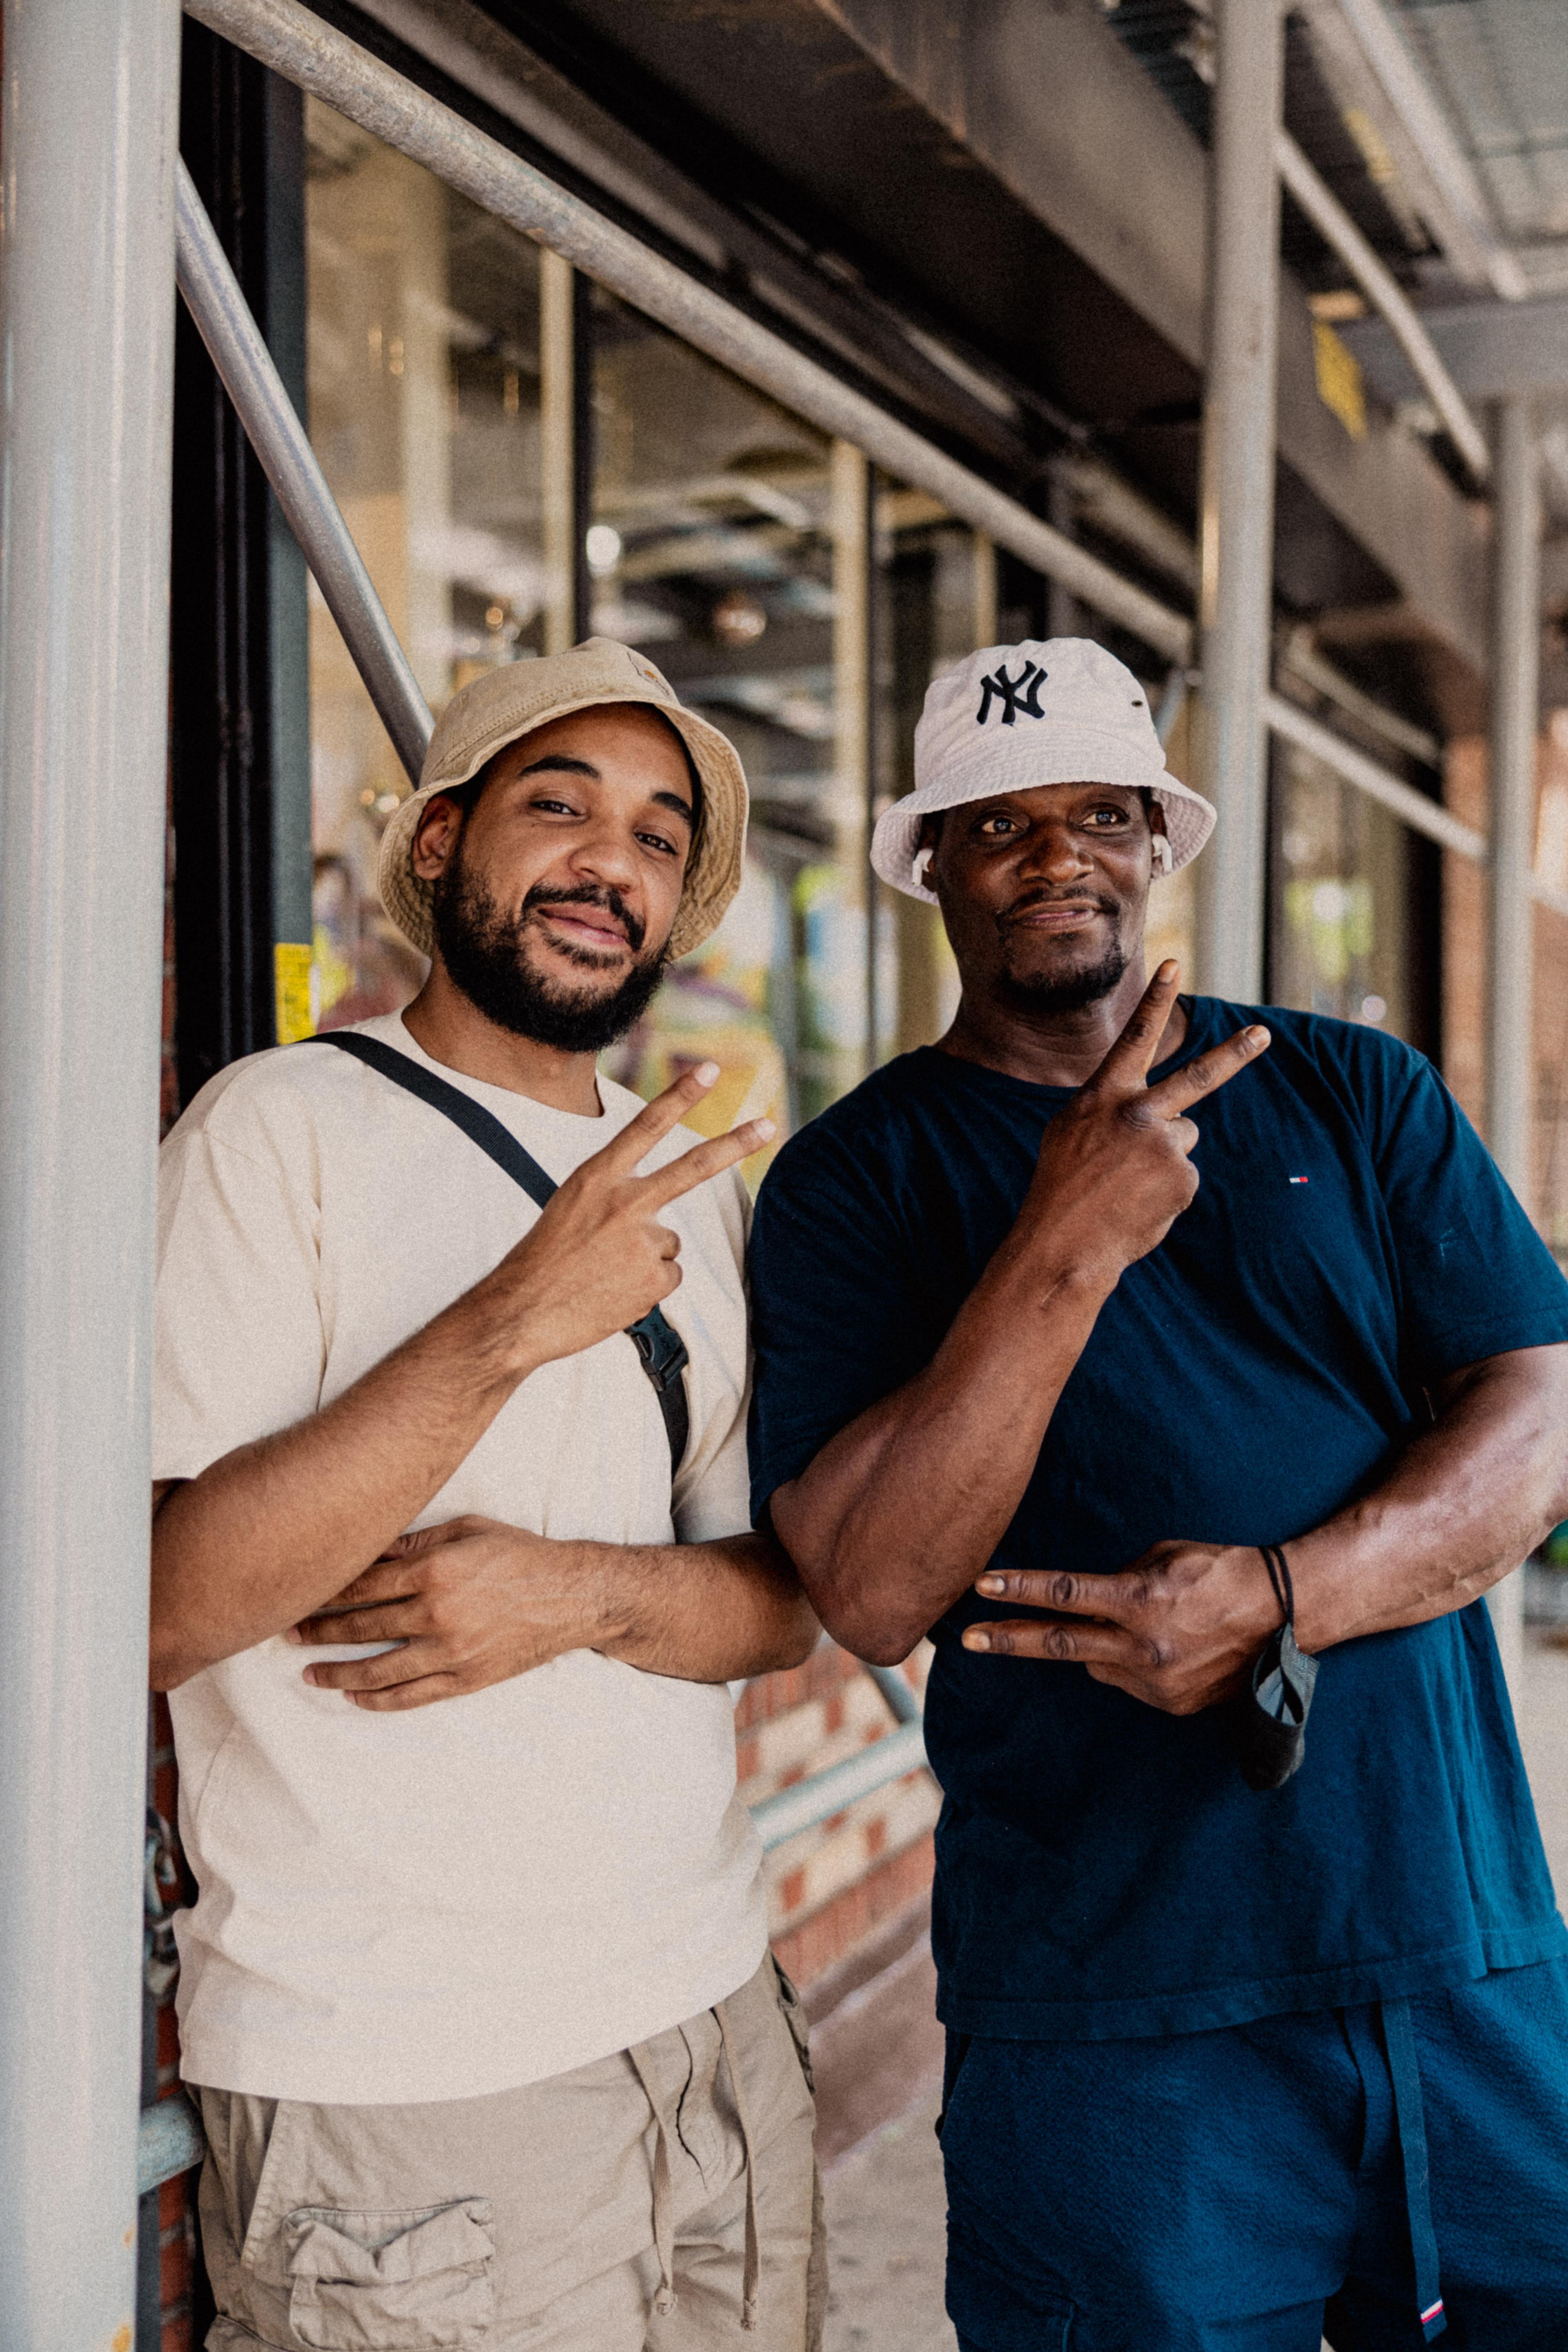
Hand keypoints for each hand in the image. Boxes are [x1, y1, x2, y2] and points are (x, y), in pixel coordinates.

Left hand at [287, 1517, 614, 1709]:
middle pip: (360, 1628)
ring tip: (308, 1674)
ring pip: (377, 1671)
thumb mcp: (468, 1530)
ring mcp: (450, 1652)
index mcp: (434, 1572)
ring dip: (336, 1674)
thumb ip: (416, 1542)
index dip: (324, 1592)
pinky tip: (355, 1698)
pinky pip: (411, 1697)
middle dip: (318, 1631)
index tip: (298, 1595)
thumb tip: (368, 1548)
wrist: (571, 1596)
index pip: (362, 1585)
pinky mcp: (465, 1679)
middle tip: (288, 1634)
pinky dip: (378, 1700)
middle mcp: (437, 1614)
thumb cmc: (519, 1554)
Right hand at [487, 1062, 772, 1371]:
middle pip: (693, 1167)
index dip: (679, 1095)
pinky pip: (668, 1276)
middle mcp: (624, 1202)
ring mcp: (642, 1241)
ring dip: (645, 1259)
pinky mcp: (654, 1279)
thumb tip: (662, 1223)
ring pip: (667, 1242)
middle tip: (769, 1127)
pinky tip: (614, 1293)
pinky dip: (646, 1287)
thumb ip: (613, 1198)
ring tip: (604, 1273)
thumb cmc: (543, 1261)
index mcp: (596, 1178)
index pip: (645, 1126)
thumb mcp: (569, 1208)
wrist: (520, 1313)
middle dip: (735, 1145)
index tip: (710, 1070)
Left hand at [960, 1541, 1283, 1714]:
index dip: (1018, 1590)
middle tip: (966, 1639)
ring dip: (1099, 1645)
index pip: (1063, 1594)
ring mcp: (1156, 1680)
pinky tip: (1165, 1647)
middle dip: (1009, 1639)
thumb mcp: (1165, 1556)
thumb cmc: (1222, 1571)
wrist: (1285, 1613)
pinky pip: (1130, 1681)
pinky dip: (1132, 1663)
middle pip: (1058, 1643)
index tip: (980, 1587)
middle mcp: (1142, 1646)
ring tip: (1141, 1625)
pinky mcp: (1172, 1704)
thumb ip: (1120, 1578)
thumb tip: (1089, 1598)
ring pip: (1097, 1663)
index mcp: (1139, 1601)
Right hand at [1011, 965, 1268, 1294]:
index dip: (1154, 999)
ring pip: (1183, 1135)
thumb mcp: (1071, 1131)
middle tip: (1264, 1033)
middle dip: (1236, 1053)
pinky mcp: (1184, 1178)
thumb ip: (1110, 1107)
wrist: (1067, 1244)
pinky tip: (1139, 1200)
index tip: (1174, 963)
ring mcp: (1164, 1145)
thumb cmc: (1063, 1185)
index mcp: (1104, 1096)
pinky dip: (1166, 1185)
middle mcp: (1137, 1112)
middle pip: (1198, 1076)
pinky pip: (1184, 1171)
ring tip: (1129, 1181)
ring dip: (1163, 1155)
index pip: (1134, 1037)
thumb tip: (1157, 1111)